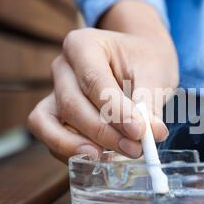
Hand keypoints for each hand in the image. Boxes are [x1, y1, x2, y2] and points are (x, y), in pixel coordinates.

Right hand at [27, 1, 177, 161]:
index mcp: (82, 45)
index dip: (114, 110)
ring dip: (79, 146)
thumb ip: (150, 103)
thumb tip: (152, 132)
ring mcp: (53, 93)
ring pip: (49, 124)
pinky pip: (51, 139)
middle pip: (71, 104)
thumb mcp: (154, 73)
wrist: (137, 60)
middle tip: (135, 148)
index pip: (93, 80)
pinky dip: (71, 153)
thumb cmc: (143, 61)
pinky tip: (100, 158)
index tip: (138, 131)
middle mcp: (62, 67)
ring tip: (111, 157)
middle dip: (103, 132)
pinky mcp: (54, 116)